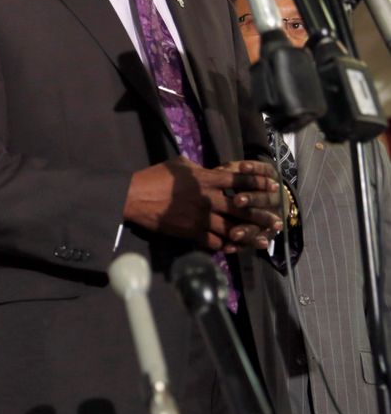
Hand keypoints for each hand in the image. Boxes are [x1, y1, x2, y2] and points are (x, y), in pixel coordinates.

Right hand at [123, 156, 280, 251]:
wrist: (135, 197)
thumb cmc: (154, 177)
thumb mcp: (178, 164)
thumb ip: (199, 168)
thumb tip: (210, 170)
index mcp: (207, 179)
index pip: (239, 180)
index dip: (258, 183)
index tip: (273, 186)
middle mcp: (209, 199)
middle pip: (242, 208)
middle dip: (262, 215)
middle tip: (277, 221)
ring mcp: (201, 218)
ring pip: (232, 229)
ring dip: (251, 236)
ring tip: (265, 241)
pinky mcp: (191, 232)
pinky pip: (215, 242)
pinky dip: (226, 246)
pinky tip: (235, 249)